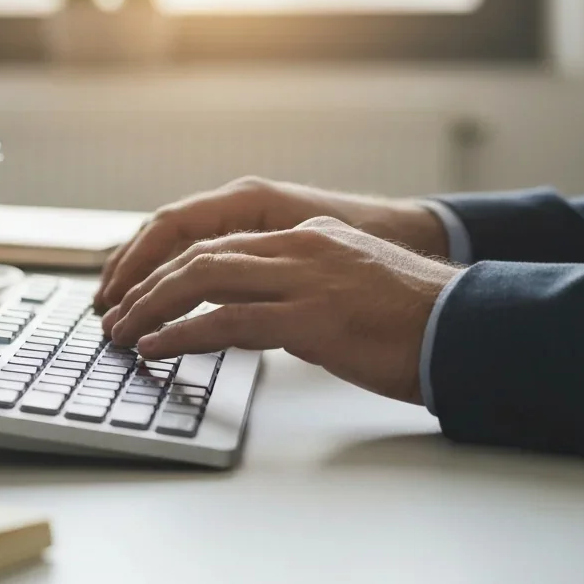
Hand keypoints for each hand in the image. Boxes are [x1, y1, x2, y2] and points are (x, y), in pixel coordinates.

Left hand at [101, 216, 461, 404]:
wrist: (469, 327)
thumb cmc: (419, 321)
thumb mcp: (352, 290)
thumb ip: (304, 294)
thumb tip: (263, 321)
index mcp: (310, 236)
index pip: (221, 241)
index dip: (171, 265)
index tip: (139, 290)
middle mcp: (301, 246)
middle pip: (200, 254)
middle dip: (148, 283)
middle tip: (115, 312)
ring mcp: (305, 278)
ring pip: (203, 279)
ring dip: (152, 307)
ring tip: (122, 332)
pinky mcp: (311, 317)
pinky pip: (226, 321)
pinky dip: (182, 334)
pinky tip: (157, 348)